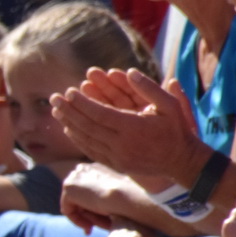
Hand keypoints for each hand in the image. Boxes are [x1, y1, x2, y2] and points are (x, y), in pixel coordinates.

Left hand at [51, 69, 199, 191]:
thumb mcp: (171, 106)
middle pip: (88, 126)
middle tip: (53, 98)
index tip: (68, 92)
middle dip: (69, 111)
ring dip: (69, 124)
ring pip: (86, 140)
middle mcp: (122, 144)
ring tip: (56, 112)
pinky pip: (91, 151)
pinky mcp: (116, 165)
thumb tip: (129, 71)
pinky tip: (69, 130)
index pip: (99, 113)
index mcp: (133, 128)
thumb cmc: (177, 130)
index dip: (82, 103)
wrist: (182, 163)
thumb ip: (150, 88)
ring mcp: (118, 157)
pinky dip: (78, 140)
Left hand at [59, 162, 135, 232]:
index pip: (85, 189)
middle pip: (75, 196)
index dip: (89, 207)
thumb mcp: (117, 197)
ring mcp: (74, 176)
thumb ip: (103, 198)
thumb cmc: (130, 201)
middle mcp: (83, 169)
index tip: (96, 220)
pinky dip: (76, 220)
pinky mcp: (68, 187)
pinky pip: (67, 209)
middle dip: (82, 213)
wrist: (127, 198)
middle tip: (90, 228)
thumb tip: (95, 207)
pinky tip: (89, 227)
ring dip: (81, 218)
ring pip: (71, 204)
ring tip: (91, 228)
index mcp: (95, 169)